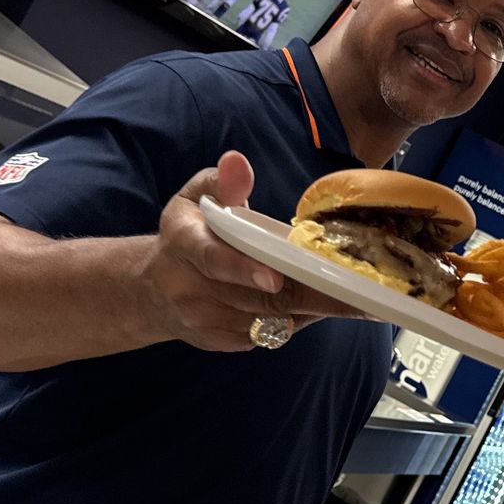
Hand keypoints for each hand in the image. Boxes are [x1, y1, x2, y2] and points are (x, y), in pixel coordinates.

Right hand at [140, 151, 361, 350]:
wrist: (154, 289)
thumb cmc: (189, 233)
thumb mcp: (197, 199)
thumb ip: (222, 182)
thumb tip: (237, 161)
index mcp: (183, 242)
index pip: (212, 259)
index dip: (243, 269)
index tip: (274, 278)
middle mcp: (186, 287)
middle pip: (253, 297)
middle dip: (304, 293)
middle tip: (348, 288)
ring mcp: (202, 320)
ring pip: (266, 319)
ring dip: (307, 308)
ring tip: (344, 296)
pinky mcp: (218, 342)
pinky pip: (265, 336)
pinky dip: (294, 321)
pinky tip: (314, 306)